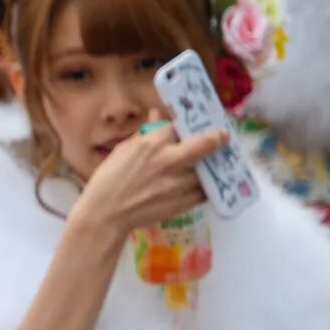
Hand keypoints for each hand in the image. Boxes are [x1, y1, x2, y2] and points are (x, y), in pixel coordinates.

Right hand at [71, 121, 223, 240]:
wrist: (105, 214)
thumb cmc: (108, 180)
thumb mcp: (123, 150)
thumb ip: (145, 133)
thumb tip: (157, 116)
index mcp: (151, 144)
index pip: (177, 127)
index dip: (185, 126)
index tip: (192, 126)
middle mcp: (168, 161)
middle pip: (203, 145)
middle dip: (216, 138)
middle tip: (224, 137)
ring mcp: (177, 183)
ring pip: (205, 171)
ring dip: (211, 167)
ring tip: (215, 164)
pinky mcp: (181, 202)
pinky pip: (202, 193)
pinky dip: (205, 188)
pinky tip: (204, 185)